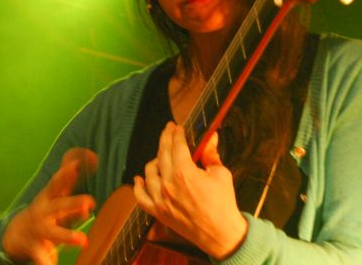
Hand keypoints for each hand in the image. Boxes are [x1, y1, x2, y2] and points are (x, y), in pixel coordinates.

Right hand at [2, 148, 97, 264]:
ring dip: (67, 236)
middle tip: (89, 203)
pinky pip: (41, 256)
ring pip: (52, 232)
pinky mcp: (34, 248)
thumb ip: (68, 180)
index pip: (57, 183)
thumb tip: (86, 158)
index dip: (66, 174)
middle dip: (73, 204)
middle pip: (58, 206)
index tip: (76, 165)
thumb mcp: (53, 195)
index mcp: (47, 198)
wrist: (14, 235)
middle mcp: (42, 212)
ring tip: (83, 241)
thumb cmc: (42, 211)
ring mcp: (38, 230)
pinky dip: (46, 261)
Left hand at [132, 122, 246, 260]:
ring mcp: (160, 199)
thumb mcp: (221, 174)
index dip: (176, 134)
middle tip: (168, 130)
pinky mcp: (158, 212)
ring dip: (154, 160)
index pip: (177, 146)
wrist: (220, 234)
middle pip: (162, 154)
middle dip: (165, 138)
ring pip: (149, 172)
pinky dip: (138, 186)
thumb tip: (211, 138)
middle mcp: (168, 184)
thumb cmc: (223, 203)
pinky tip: (139, 178)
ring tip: (160, 156)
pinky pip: (141, 197)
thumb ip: (211, 154)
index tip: (177, 127)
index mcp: (184, 172)